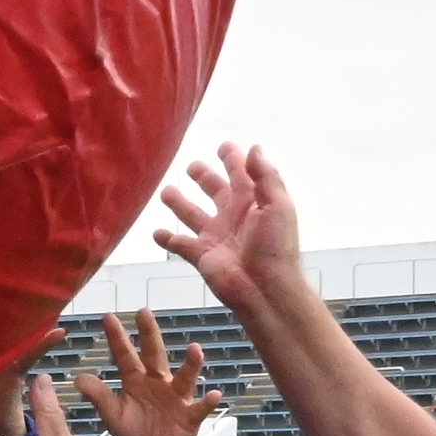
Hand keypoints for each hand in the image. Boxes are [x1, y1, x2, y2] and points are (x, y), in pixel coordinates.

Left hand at [76, 312, 223, 435]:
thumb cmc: (137, 434)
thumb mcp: (114, 416)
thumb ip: (99, 397)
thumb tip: (77, 379)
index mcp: (136, 381)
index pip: (125, 355)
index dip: (117, 337)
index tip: (109, 316)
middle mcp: (158, 383)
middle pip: (155, 355)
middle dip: (150, 334)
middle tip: (144, 312)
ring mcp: (177, 397)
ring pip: (184, 377)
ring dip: (191, 364)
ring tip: (194, 349)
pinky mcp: (191, 415)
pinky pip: (200, 407)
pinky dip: (208, 401)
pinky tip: (214, 394)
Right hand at [151, 142, 310, 317]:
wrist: (264, 288)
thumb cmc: (276, 247)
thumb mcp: (278, 206)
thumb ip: (266, 176)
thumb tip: (254, 148)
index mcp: (253, 202)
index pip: (241, 174)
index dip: (233, 160)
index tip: (224, 146)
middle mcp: (232, 216)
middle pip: (215, 191)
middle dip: (204, 177)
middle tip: (192, 166)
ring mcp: (215, 236)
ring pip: (192, 214)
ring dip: (179, 203)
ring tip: (165, 192)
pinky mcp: (200, 255)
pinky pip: (179, 244)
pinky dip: (167, 238)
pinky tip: (157, 232)